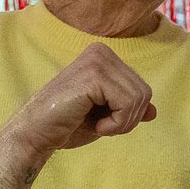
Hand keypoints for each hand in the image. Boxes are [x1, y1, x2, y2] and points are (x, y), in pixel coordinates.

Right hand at [3, 42, 156, 158]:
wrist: (35, 136)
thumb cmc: (67, 126)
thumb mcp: (105, 116)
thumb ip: (128, 109)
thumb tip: (154, 111)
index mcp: (104, 56)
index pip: (142, 88)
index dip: (129, 114)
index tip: (103, 120)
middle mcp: (101, 52)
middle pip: (145, 92)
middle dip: (129, 119)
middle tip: (102, 126)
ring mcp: (96, 60)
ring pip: (140, 99)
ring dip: (122, 123)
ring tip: (98, 125)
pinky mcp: (93, 75)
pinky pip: (128, 104)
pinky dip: (117, 124)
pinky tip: (96, 125)